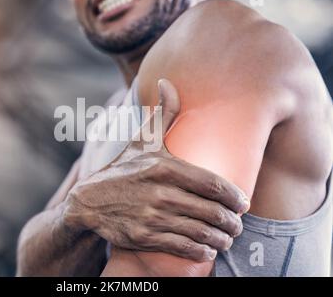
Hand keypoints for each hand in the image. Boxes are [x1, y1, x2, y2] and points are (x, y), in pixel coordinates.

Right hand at [64, 79, 249, 261]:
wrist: (89, 201)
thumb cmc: (122, 169)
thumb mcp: (141, 139)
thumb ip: (162, 113)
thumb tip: (167, 82)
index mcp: (164, 166)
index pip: (214, 185)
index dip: (235, 197)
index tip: (244, 204)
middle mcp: (160, 192)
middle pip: (212, 212)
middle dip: (232, 222)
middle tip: (237, 225)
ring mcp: (152, 217)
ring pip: (201, 232)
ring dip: (221, 238)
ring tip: (227, 238)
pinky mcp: (144, 237)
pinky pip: (183, 247)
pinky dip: (201, 251)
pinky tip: (208, 248)